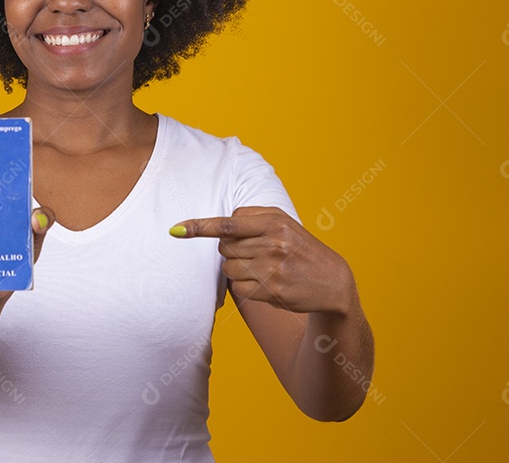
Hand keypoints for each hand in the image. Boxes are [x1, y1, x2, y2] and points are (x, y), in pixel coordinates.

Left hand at [170, 206, 355, 314]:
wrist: (332, 281)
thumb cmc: (300, 248)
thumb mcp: (284, 223)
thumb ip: (252, 217)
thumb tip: (218, 224)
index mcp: (274, 221)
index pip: (227, 224)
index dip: (200, 226)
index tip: (176, 229)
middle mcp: (273, 243)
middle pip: (224, 248)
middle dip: (232, 251)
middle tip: (255, 253)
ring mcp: (272, 268)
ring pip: (229, 268)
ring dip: (238, 270)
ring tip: (264, 268)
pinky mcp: (272, 290)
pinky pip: (238, 288)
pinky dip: (246, 287)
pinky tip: (266, 284)